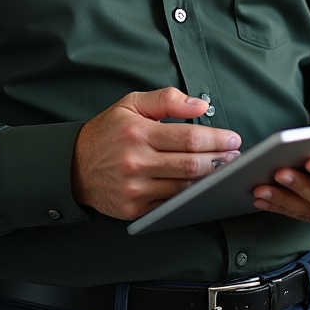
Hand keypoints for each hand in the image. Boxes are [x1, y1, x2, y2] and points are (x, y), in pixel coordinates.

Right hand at [71, 87, 242, 219]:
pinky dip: (190, 196)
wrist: (74, 166)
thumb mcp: (131, 104)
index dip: (217, 139)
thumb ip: (166, 99)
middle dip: (220, 160)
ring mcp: (135, 188)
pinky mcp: (135, 209)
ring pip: (185, 187)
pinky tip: (202, 188)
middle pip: (191, 164)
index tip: (233, 138)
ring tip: (225, 170)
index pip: (189, 137)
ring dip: (209, 180)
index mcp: (138, 132)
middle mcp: (136, 161)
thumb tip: (199, 105)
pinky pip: (171, 204)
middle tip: (236, 156)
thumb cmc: (107, 132)